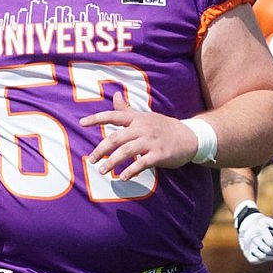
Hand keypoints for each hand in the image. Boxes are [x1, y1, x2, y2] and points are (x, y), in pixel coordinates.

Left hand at [80, 92, 195, 181]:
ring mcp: (151, 141)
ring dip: (112, 161)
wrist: (190, 136)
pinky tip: (123, 177)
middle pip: (116, 137)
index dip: (97, 118)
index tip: (82, 123)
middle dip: (101, 149)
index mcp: (137, 118)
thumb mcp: (145, 116)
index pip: (114, 115)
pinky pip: (142, 163)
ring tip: (102, 170)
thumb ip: (128, 109)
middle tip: (91, 160)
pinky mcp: (160, 154)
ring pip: (127, 151)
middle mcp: (142, 128)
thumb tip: (116, 95)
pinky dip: (131, 170)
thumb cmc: (163, 127)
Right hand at [234, 202, 272, 263]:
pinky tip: (266, 255)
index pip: (272, 244)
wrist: (247, 223)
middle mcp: (253, 238)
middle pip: (268, 251)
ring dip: (271, 257)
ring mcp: (248, 246)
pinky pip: (254, 260)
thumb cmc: (264, 224)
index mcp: (261, 230)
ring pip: (262, 257)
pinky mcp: (246, 252)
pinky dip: (262, 260)